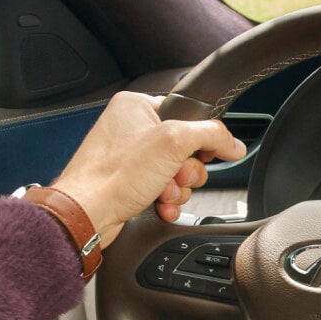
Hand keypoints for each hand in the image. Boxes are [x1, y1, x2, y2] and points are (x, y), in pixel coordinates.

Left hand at [49, 92, 247, 247]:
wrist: (86, 214)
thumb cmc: (113, 176)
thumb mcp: (174, 143)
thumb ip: (211, 135)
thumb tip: (234, 143)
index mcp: (136, 106)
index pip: (186, 114)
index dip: (199, 137)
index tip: (204, 153)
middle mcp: (129, 128)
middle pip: (184, 147)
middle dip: (185, 170)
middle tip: (175, 175)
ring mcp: (128, 157)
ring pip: (175, 172)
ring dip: (177, 188)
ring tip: (162, 193)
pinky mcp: (127, 183)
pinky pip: (161, 189)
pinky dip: (165, 201)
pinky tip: (159, 206)